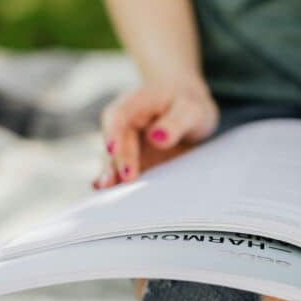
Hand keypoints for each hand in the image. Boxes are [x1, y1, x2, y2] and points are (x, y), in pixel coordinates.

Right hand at [94, 79, 218, 188]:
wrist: (185, 106)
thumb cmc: (187, 104)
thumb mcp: (190, 110)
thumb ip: (175, 123)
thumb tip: (156, 137)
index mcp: (135, 104)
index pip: (119, 117)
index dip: (113, 133)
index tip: (112, 149)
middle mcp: (123, 124)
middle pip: (115, 143)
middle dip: (117, 162)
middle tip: (126, 179)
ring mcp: (125, 144)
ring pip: (113, 161)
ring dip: (112, 176)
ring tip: (109, 192)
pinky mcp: (131, 160)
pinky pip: (123, 172)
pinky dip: (118, 184)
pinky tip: (112, 196)